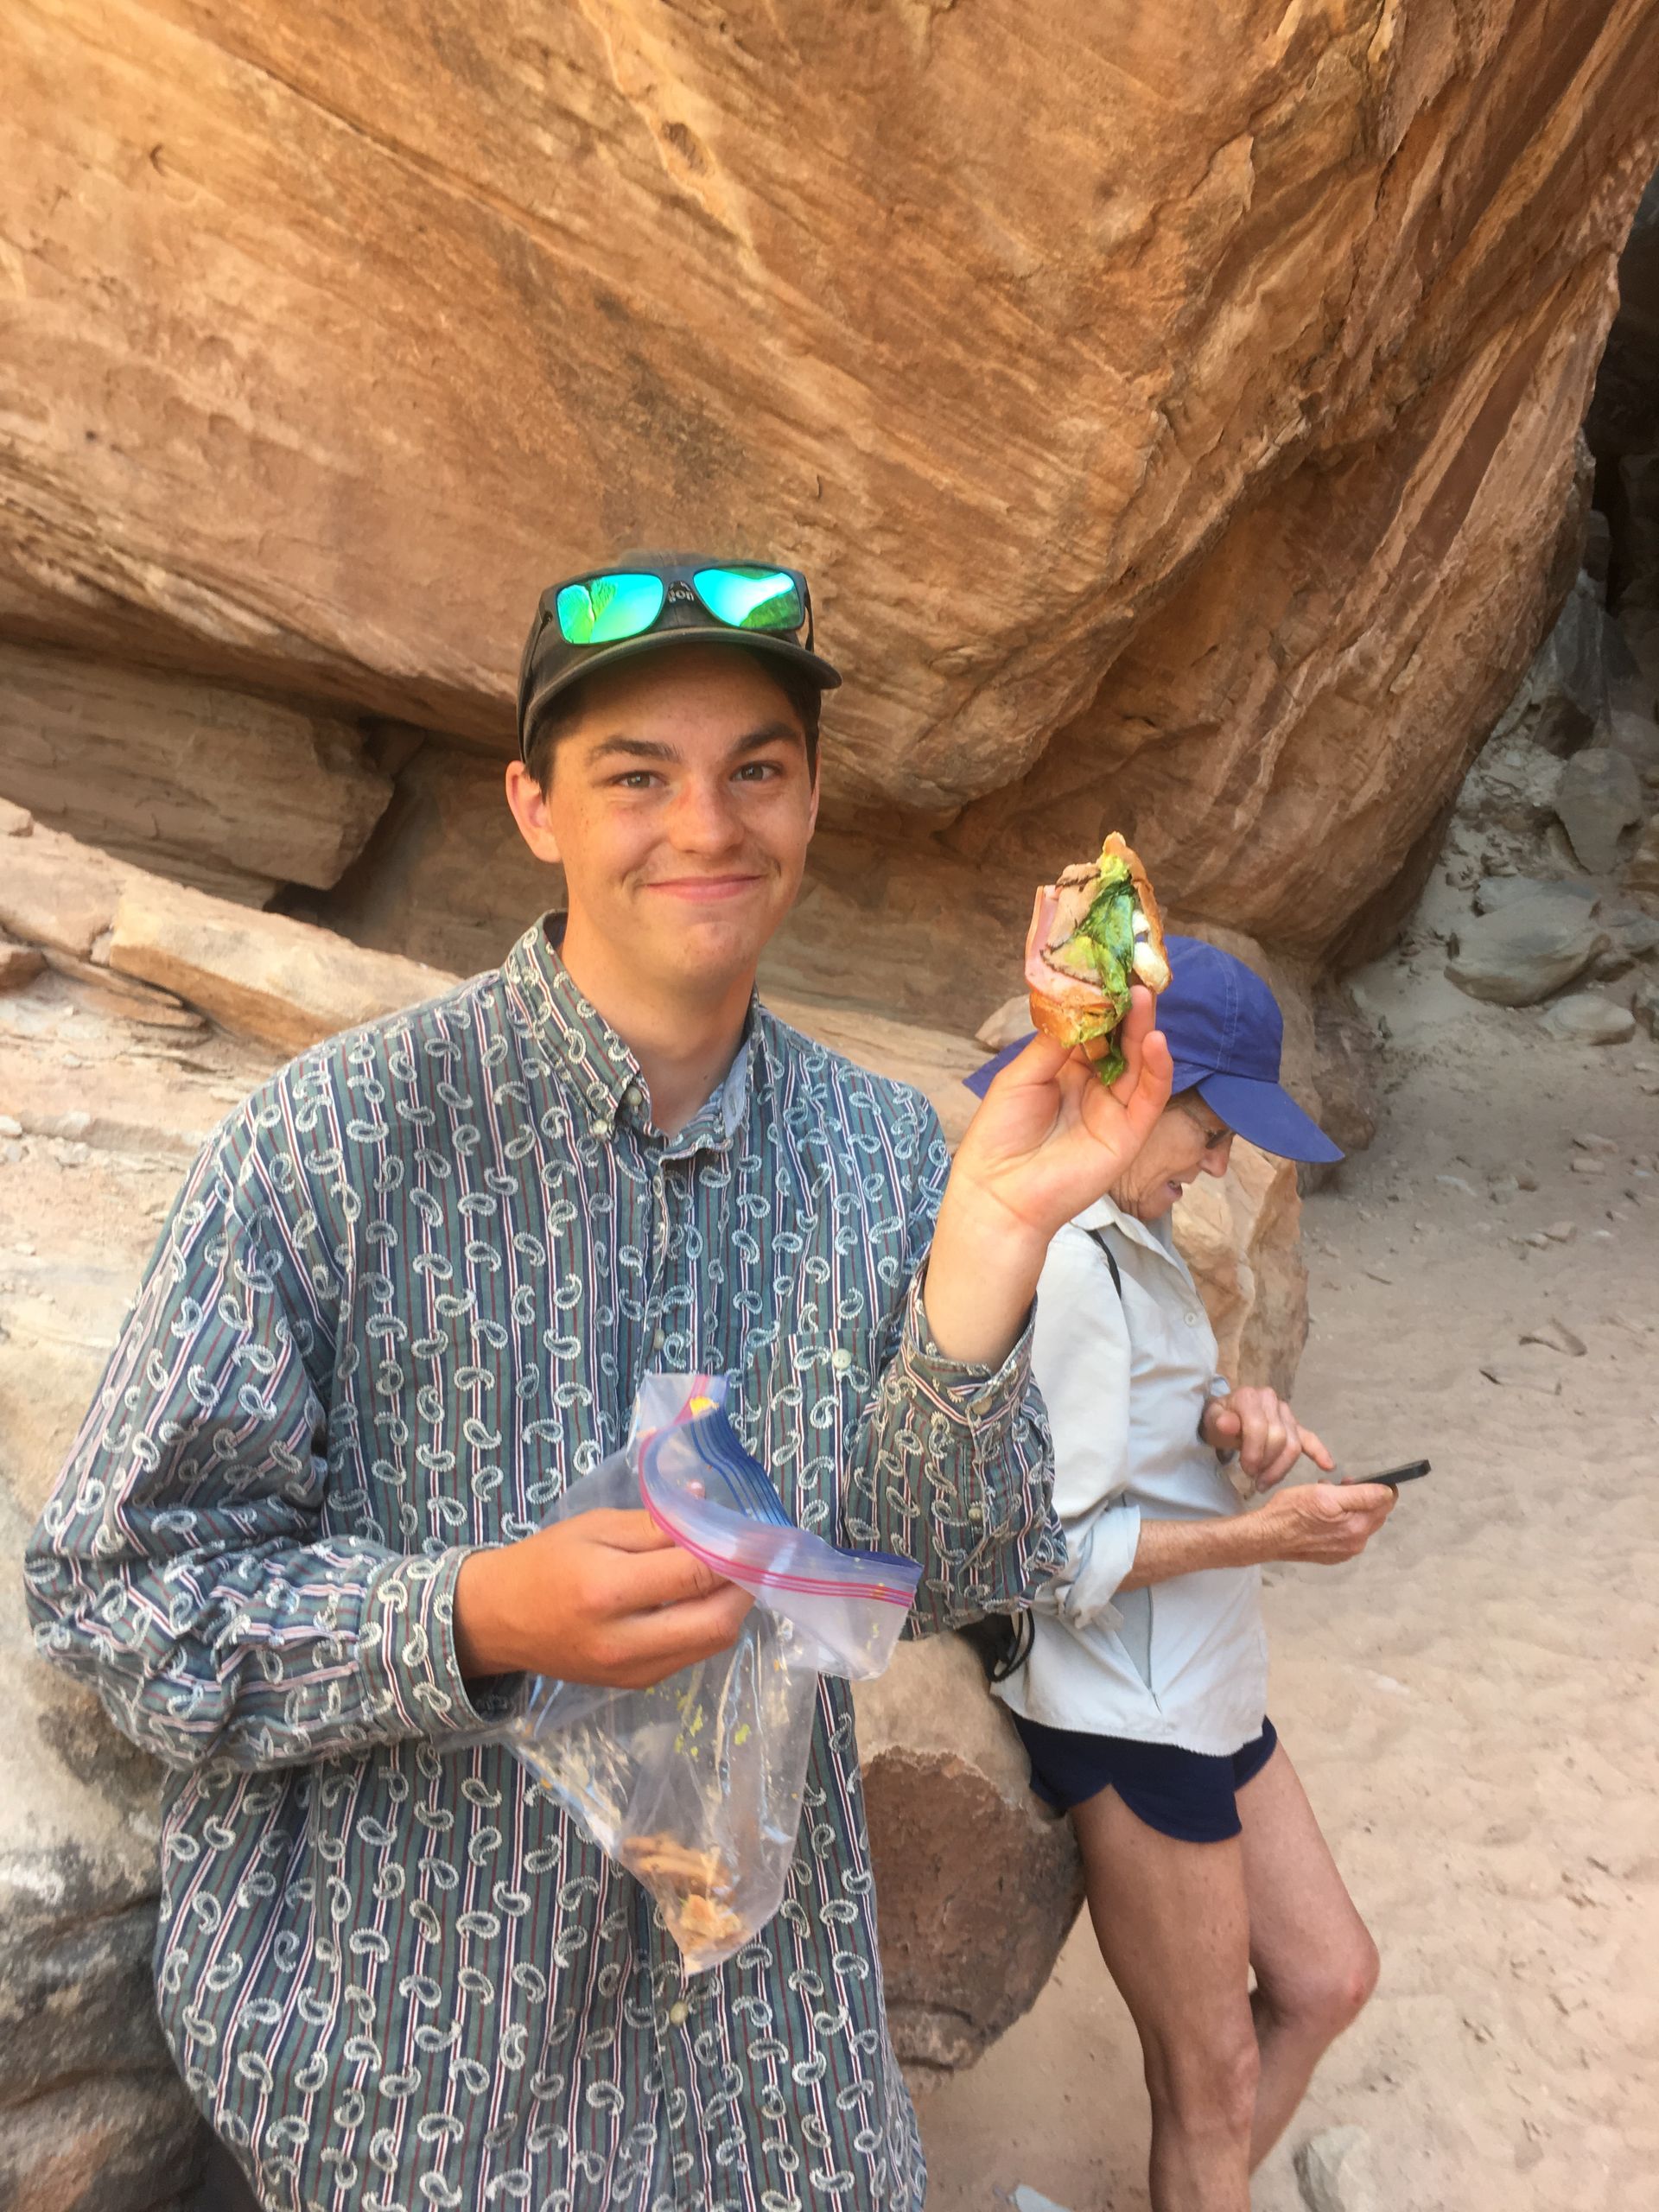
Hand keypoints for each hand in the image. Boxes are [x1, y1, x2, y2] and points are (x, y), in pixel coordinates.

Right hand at [453, 1510, 753, 1686]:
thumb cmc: (545, 1561)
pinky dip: (707, 1624)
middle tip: (755, 1556)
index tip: (761, 1532)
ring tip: (732, 1572)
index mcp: (607, 1590)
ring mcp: (631, 1670)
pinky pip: (690, 1654)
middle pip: (717, 1622)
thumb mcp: (596, 1527)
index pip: (695, 1573)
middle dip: (747, 1587)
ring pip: (711, 1643)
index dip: (736, 1552)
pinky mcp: (635, 1684)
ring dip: (731, 1607)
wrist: (498, 1620)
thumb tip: (708, 1504)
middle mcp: (624, 1640)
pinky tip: (700, 1597)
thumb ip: (657, 1522)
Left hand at [949, 991, 1173, 1245]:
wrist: (999, 1191)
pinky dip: (1158, 1067)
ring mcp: (1115, 1110)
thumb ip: (1057, 1041)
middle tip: (1133, 974)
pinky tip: (1156, 1039)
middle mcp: (1096, 1087)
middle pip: (1122, 1042)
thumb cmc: (1001, 1134)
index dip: (1104, 1002)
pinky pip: (1151, 1096)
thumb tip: (1082, 1002)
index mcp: (1067, 1071)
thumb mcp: (1023, 1075)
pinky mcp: (1129, 1133)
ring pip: (1140, 1063)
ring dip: (1145, 1030)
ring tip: (1144, 996)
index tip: (1110, 969)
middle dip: (1129, 1009)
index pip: (1096, 1030)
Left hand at [1203, 1387, 1333, 1489]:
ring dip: (1281, 1468)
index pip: (1259, 1428)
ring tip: (1265, 1482)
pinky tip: (1328, 1465)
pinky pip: (1309, 1438)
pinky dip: (1319, 1451)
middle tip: (1254, 1478)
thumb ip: (1219, 1422)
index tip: (1247, 1471)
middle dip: (1267, 1463)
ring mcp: (1285, 1412)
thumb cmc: (1218, 1421)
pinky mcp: (1294, 1425)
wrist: (1223, 1418)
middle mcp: (1270, 1400)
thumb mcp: (1211, 1422)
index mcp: (1249, 1397)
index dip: (1254, 1453)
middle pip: (1279, 1438)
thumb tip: (1228, 1424)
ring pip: (1293, 1445)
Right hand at [1250, 1480, 1395, 1565]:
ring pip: (1359, 1523)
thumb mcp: (1325, 1495)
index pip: (1386, 1504)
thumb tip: (1388, 1492)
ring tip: (1327, 1496)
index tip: (1363, 1479)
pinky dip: (1340, 1521)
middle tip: (1340, 1484)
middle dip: (1362, 1497)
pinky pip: (1346, 1533)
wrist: (1267, 1536)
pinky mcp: (1332, 1555)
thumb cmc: (1292, 1511)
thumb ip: (1361, 1495)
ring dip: (1350, 1507)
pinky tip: (1322, 1514)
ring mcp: (1344, 1552)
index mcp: (1357, 1528)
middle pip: (1374, 1515)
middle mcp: (1355, 1544)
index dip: (1381, 1487)